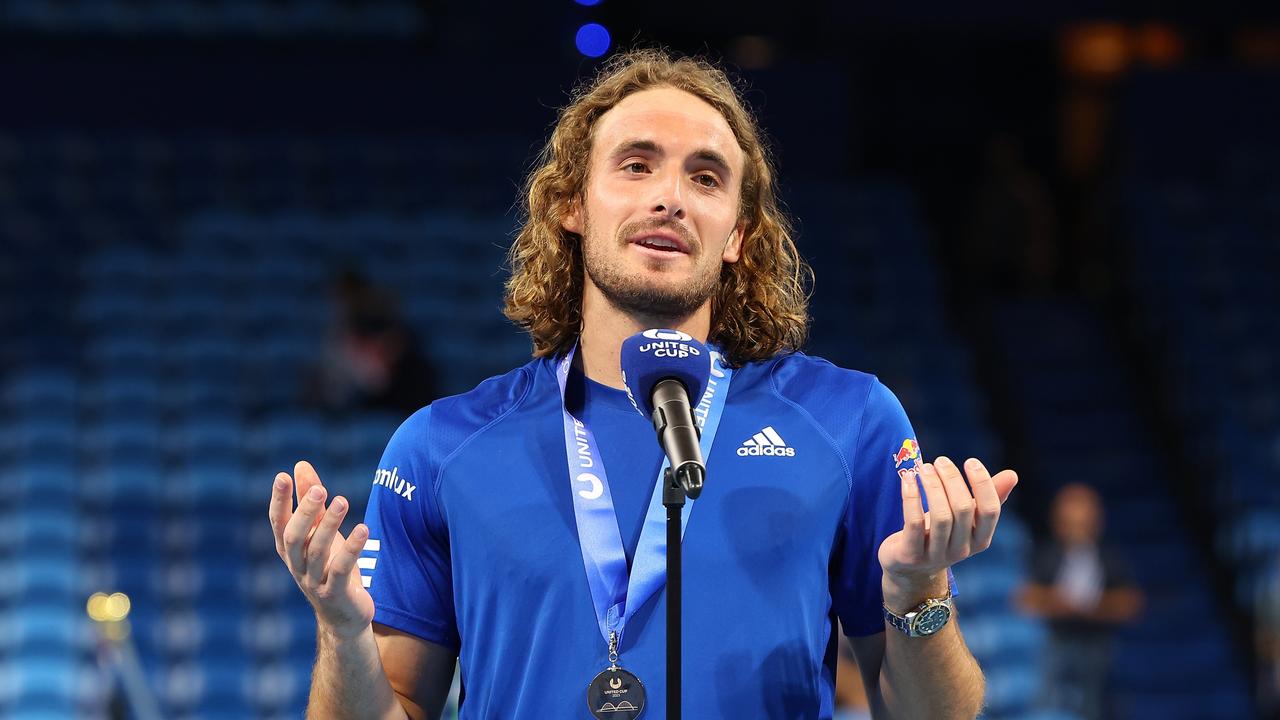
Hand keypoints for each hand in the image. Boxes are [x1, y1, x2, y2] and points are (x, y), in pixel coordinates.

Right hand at [269, 460, 374, 637]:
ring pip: (317, 552)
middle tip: (319, 489)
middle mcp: (297, 565)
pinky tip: (363, 528)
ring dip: (329, 525)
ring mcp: (315, 582)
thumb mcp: (319, 532)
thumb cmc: (329, 566)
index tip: (282, 476)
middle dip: (305, 512)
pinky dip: (352, 549)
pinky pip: (342, 570)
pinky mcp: (337, 593)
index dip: (279, 501)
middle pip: (294, 537)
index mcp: (289, 549)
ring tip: (342, 501)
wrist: (344, 616)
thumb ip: (310, 500)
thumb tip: (300, 465)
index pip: (278, 522)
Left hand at [878, 456, 1017, 608]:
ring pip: (941, 516)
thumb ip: (987, 497)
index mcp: (980, 539)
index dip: (983, 484)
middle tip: (941, 461)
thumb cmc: (940, 534)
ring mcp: (936, 555)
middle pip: (963, 509)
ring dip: (933, 485)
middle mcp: (962, 550)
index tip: (971, 461)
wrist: (909, 569)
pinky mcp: (911, 555)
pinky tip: (908, 479)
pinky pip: (912, 522)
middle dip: (952, 480)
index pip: (990, 510)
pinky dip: (911, 497)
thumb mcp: (964, 517)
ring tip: (925, 467)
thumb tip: (1013, 474)